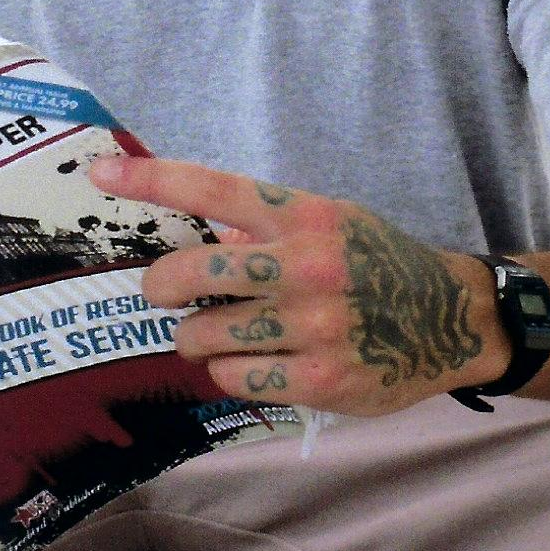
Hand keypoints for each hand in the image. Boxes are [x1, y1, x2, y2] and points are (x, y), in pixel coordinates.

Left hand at [88, 159, 504, 415]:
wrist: (450, 319)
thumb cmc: (373, 262)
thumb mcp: (327, 220)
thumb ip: (263, 224)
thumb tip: (192, 233)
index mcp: (304, 214)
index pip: (212, 188)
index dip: (150, 179)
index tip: (100, 170)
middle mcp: (306, 265)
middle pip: (192, 270)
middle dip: (162, 285)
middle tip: (163, 292)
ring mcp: (313, 326)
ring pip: (204, 334)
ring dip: (198, 337)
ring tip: (220, 332)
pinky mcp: (320, 379)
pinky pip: (234, 380)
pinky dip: (230, 372)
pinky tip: (253, 362)